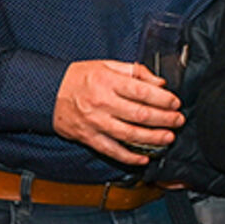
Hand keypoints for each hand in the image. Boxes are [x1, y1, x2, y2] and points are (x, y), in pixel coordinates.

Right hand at [53, 59, 183, 165]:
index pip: (142, 92)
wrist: (46, 92)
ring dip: (152, 138)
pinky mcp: (88, 137)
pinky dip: (129, 157)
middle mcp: (102, 103)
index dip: (163, 99)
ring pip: (129, 135)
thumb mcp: (106, 65)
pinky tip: (144, 158)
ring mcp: (95, 122)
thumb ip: (134, 72)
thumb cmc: (79, 77)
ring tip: (168, 138)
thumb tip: (159, 83)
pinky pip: (112, 150)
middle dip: (164, 119)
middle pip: (140, 115)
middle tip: (178, 120)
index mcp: (108, 81)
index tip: (175, 102)